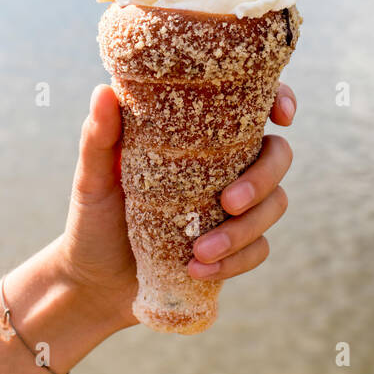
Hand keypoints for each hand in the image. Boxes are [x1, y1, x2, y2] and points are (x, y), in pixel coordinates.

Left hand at [57, 82, 296, 331]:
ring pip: (276, 205)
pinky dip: (236, 262)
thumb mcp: (92, 176)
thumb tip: (102, 91)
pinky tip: (199, 270)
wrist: (93, 282)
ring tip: (200, 251)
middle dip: (263, 178)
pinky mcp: (235, 248)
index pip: (253, 104)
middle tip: (228, 201)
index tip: (280, 117)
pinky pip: (259, 249)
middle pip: (278, 155)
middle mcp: (225, 165)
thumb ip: (98, 136)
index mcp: (199, 136)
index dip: (281, 100)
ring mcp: (235, 208)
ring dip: (244, 230)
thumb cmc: (93, 217)